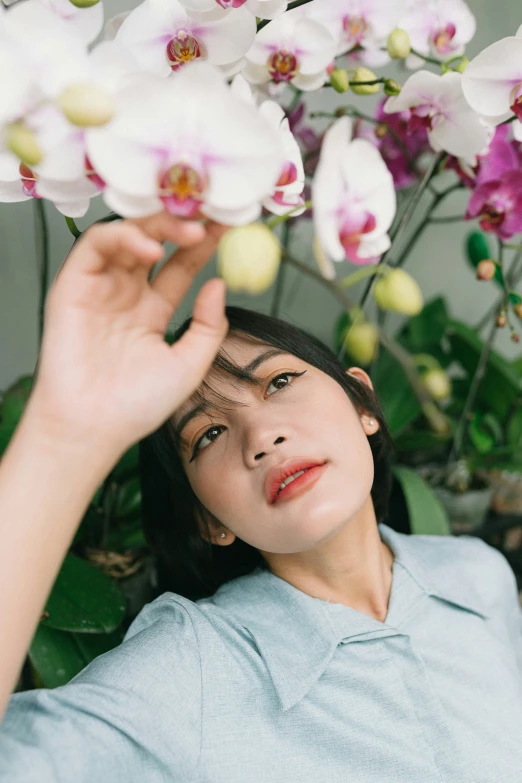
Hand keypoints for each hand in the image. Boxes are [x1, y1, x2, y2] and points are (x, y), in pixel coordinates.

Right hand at [27, 211, 230, 457]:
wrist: (94, 426)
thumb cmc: (137, 404)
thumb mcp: (189, 365)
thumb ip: (207, 326)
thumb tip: (219, 283)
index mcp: (153, 310)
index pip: (182, 265)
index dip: (206, 245)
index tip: (232, 226)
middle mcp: (127, 293)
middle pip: (158, 243)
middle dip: (186, 224)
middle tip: (215, 215)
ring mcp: (101, 287)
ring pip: (128, 235)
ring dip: (160, 226)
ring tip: (191, 232)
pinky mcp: (74, 284)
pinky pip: (95, 245)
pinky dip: (123, 237)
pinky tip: (151, 251)